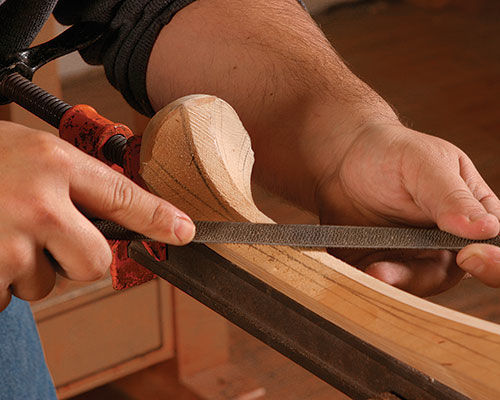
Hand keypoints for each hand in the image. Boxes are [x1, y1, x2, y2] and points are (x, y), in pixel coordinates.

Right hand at [0, 121, 194, 310]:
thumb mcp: (30, 151)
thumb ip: (72, 179)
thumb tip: (114, 211)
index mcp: (55, 164)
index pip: (124, 197)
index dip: (159, 218)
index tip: (184, 232)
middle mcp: (39, 203)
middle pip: (93, 263)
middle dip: (75, 259)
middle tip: (41, 235)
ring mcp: (9, 243)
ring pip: (46, 282)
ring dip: (27, 267)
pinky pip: (8, 296)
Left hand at [316, 122, 499, 295]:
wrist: (340, 159)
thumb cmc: (390, 152)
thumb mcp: (424, 164)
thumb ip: (451, 196)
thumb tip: (486, 229)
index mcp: (472, 214)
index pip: (493, 246)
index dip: (491, 261)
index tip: (468, 256)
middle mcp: (447, 242)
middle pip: (453, 273)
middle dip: (428, 277)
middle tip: (405, 269)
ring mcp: (413, 256)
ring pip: (416, 282)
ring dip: (397, 281)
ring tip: (374, 271)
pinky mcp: (381, 264)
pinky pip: (381, 282)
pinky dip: (372, 280)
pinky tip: (362, 271)